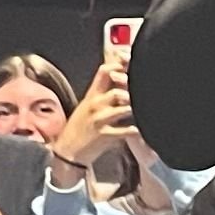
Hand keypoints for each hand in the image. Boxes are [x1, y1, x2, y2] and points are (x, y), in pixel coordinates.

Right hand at [50, 65, 137, 181]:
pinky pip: (125, 131)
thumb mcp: (87, 103)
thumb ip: (101, 87)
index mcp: (92, 95)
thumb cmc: (80, 126)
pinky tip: (141, 128)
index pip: (104, 72)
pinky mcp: (104, 136)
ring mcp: (100, 120)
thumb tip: (113, 66)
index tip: (132, 63)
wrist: (68, 151)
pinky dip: (136, 130)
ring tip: (144, 107)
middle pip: (116, 91)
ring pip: (122, 109)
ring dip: (134, 108)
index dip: (120, 65)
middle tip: (145, 88)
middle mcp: (95, 105)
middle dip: (132, 90)